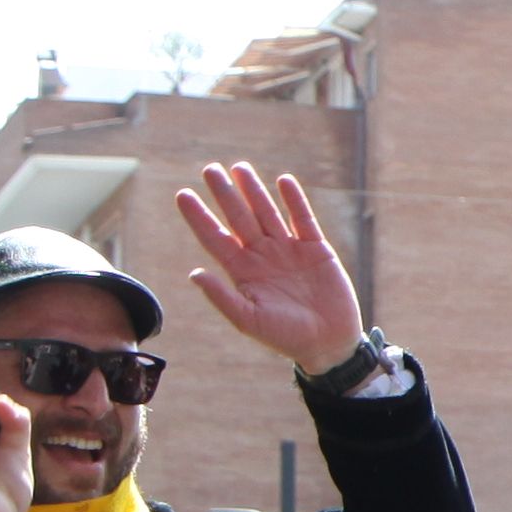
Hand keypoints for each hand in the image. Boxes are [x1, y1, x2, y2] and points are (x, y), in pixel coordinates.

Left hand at [174, 160, 369, 374]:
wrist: (328, 343)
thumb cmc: (285, 337)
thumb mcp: (249, 321)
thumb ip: (222, 297)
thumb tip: (194, 273)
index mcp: (243, 272)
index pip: (215, 238)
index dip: (199, 217)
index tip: (183, 195)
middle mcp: (262, 256)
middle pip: (239, 218)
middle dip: (224, 194)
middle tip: (210, 169)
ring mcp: (289, 250)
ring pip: (267, 213)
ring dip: (253, 190)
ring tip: (239, 167)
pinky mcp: (316, 249)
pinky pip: (303, 219)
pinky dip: (294, 200)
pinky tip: (283, 181)